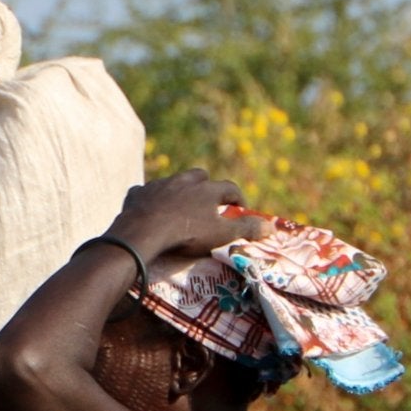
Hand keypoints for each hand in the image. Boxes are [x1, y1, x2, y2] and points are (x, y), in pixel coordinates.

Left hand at [109, 169, 269, 261]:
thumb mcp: (221, 235)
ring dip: (178, 191)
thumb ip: (246, 229)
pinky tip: (149, 208)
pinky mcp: (138, 193)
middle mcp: (185, 180)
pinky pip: (146, 192)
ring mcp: (159, 184)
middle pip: (201, 176)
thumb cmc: (187, 234)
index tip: (241, 209)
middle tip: (208, 203)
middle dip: (207, 186)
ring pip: (173, 182)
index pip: (230, 188)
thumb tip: (272, 227)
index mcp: (208, 189)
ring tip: (179, 206)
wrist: (143, 232)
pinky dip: (151, 199)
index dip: (238, 198)